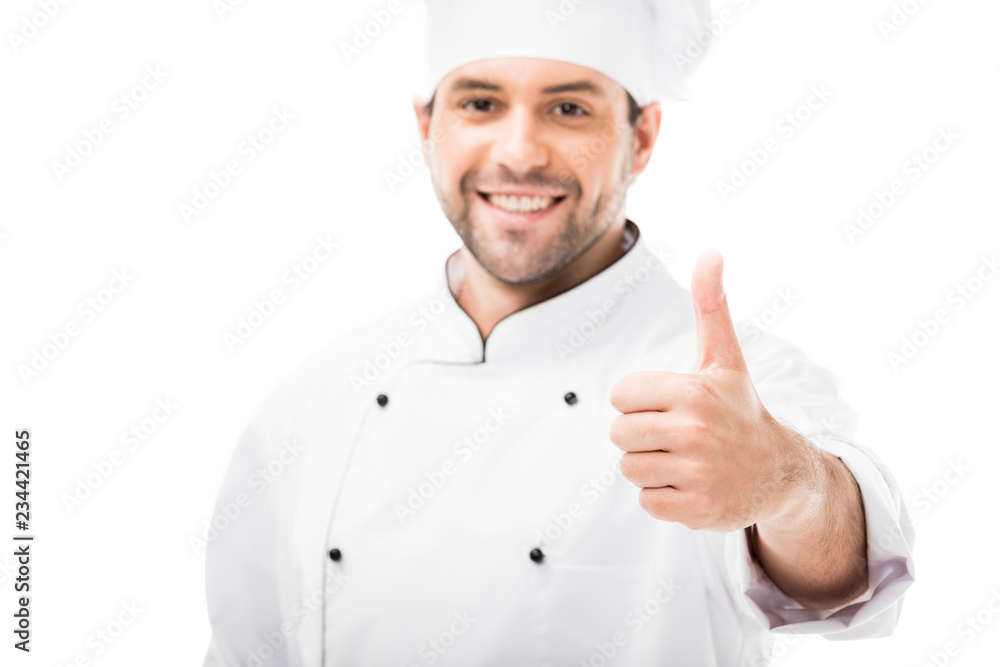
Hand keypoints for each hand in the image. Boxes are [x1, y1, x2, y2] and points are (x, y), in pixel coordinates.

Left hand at [609, 251, 811, 531]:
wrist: (778, 471)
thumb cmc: (739, 408)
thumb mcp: (725, 357)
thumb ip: (711, 306)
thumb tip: (712, 252)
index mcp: (693, 392)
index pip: (620, 396)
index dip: (640, 400)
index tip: (672, 403)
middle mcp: (695, 433)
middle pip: (618, 433)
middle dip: (641, 433)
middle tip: (677, 434)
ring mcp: (696, 474)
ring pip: (629, 468)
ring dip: (650, 465)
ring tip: (685, 458)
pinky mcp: (695, 510)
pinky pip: (645, 501)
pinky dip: (662, 497)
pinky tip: (691, 484)